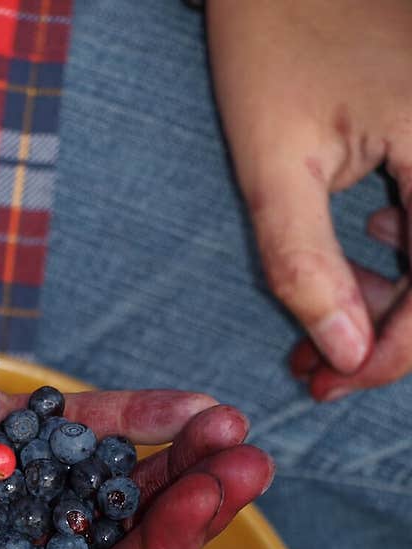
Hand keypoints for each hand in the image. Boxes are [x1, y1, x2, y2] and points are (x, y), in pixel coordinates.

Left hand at [207, 0, 411, 398]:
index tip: (332, 380)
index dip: (394, 350)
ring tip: (321, 324)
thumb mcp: (273, 166)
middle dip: (389, 333)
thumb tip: (343, 353)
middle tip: (316, 366)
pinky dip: (409, 252)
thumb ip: (305, 265)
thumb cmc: (271, 45)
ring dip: (397, 299)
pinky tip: (364, 250)